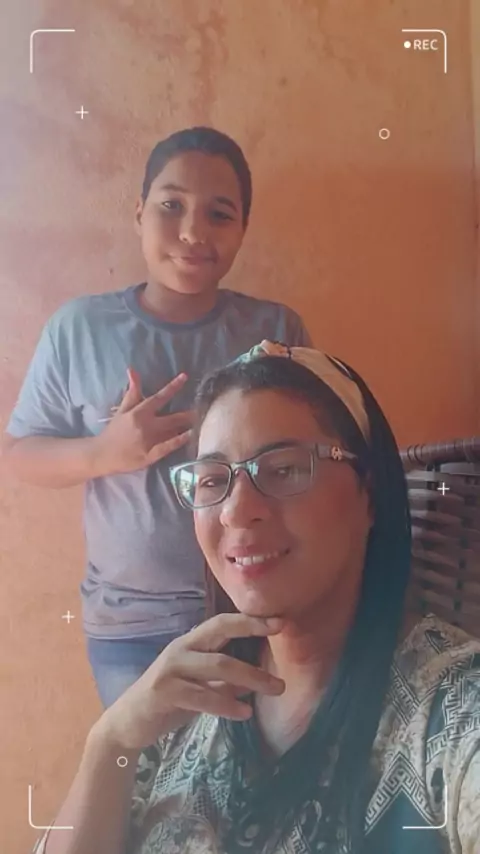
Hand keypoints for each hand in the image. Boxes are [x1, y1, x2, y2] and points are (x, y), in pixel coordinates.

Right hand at [93, 369, 193, 475]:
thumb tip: (133, 370)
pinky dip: (179, 441)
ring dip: (187, 426)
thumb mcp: (122, 409)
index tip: (185, 377)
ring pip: (172, 431)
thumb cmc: (114, 431)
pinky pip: (167, 447)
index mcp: (139, 412)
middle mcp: (146, 425)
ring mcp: (148, 441)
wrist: (102, 454)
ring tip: (202, 420)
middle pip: (172, 417)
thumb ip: (132, 391)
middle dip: (189, 413)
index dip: (172, 386)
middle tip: (204, 407)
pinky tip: (190, 436)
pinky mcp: (150, 455)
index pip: (159, 397)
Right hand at [94, 613, 285, 750]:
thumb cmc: (169, 701)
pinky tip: (245, 712)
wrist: (128, 723)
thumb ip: (225, 682)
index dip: (250, 620)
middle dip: (256, 639)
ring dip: (251, 677)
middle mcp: (181, 648)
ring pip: (218, 665)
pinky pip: (203, 696)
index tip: (280, 622)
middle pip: (222, 634)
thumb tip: (259, 680)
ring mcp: (171, 667)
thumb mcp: (201, 688)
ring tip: (276, 689)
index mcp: (190, 642)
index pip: (222, 622)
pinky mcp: (164, 690)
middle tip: (282, 643)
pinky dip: (227, 704)